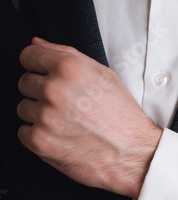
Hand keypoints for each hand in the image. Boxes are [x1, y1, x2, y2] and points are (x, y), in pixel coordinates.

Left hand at [17, 37, 161, 197]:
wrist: (133, 156)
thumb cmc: (122, 118)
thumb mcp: (104, 76)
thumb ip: (67, 55)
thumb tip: (36, 43)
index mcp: (69, 68)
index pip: (29, 56)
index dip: (37, 66)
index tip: (45, 76)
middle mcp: (54, 90)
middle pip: (24, 83)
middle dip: (40, 92)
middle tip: (65, 106)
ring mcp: (45, 117)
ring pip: (23, 109)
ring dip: (39, 116)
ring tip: (66, 124)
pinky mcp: (40, 141)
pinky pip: (23, 133)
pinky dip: (38, 136)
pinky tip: (61, 138)